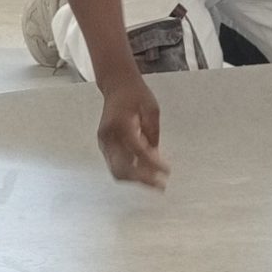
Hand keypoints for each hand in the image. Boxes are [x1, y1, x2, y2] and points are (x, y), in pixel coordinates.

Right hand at [98, 71, 170, 189]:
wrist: (117, 86)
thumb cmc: (136, 95)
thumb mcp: (151, 108)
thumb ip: (153, 133)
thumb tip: (156, 156)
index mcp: (120, 124)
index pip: (137, 150)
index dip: (153, 163)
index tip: (167, 170)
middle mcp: (108, 136)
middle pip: (122, 168)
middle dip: (142, 179)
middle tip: (161, 185)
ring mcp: (104, 143)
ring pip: (117, 171)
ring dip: (136, 179)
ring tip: (155, 182)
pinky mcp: (105, 147)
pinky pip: (117, 166)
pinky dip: (132, 173)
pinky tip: (147, 173)